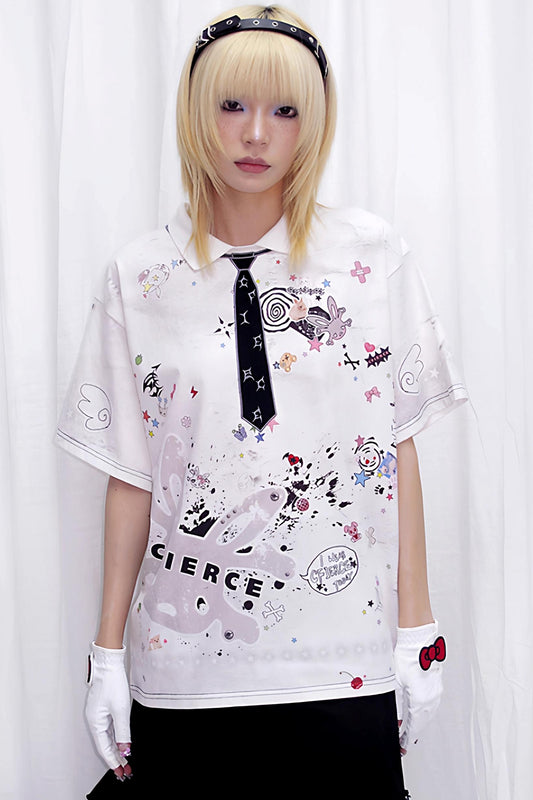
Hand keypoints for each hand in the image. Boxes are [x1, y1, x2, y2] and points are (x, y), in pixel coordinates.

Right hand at [85, 642, 131, 779]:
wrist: (109, 665)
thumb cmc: (112, 683)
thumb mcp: (121, 710)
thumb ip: (123, 732)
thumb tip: (125, 749)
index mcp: (96, 723)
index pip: (105, 748)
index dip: (114, 761)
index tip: (121, 772)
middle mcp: (94, 720)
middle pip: (105, 744)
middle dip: (115, 758)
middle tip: (125, 771)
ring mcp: (98, 714)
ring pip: (107, 737)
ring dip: (116, 749)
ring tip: (125, 761)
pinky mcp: (102, 709)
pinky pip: (108, 728)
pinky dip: (115, 737)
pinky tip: (121, 743)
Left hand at [394, 621, 445, 753]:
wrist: (418, 640)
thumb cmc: (406, 657)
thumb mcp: (395, 682)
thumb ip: (397, 703)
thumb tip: (397, 719)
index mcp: (421, 700)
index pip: (413, 725)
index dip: (407, 737)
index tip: (401, 746)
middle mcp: (432, 698)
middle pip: (422, 722)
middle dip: (412, 733)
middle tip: (403, 742)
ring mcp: (436, 691)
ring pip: (427, 714)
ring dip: (419, 723)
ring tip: (409, 731)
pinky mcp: (436, 684)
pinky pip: (431, 705)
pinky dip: (424, 713)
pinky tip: (418, 714)